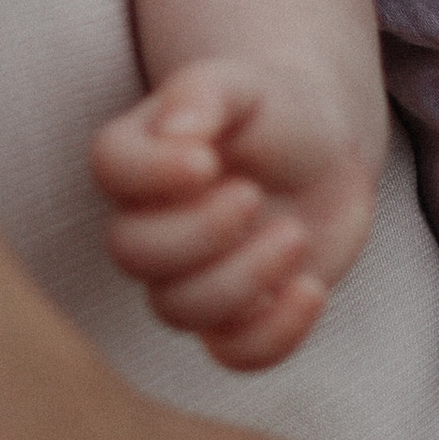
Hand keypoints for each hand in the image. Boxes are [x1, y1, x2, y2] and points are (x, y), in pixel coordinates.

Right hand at [94, 62, 377, 372]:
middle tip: (253, 195)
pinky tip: (312, 289)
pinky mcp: (236, 318)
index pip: (111, 167)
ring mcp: (191, 277)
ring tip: (294, 233)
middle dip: (198, 232)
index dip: (150, 174)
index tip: (207, 161)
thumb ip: (205, 92)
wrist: (327, 154)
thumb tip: (174, 128)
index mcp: (144, 154)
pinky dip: (274, 335)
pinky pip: (234, 355)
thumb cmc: (277, 110)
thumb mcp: (247, 83)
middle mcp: (152, 222)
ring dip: (242, 278)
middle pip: (132, 253)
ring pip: (178, 308)